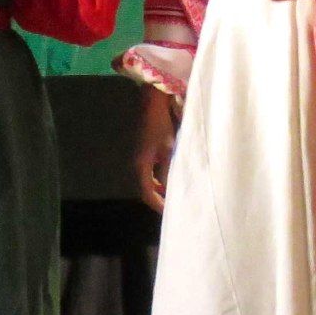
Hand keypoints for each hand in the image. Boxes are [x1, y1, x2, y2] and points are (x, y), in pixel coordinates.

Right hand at [135, 85, 176, 211]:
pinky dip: (162, 175)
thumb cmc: (161, 124)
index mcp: (141, 164)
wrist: (153, 102)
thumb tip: (171, 188)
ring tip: (176, 192)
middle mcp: (139, 162)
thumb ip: (169, 169)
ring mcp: (142, 154)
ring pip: (150, 177)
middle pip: (147, 187)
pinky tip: (174, 174)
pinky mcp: (147, 147)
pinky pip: (153, 168)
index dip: (158, 205)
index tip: (169, 213)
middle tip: (175, 205)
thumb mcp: (168, 149)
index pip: (146, 193)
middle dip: (160, 197)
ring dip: (162, 186)